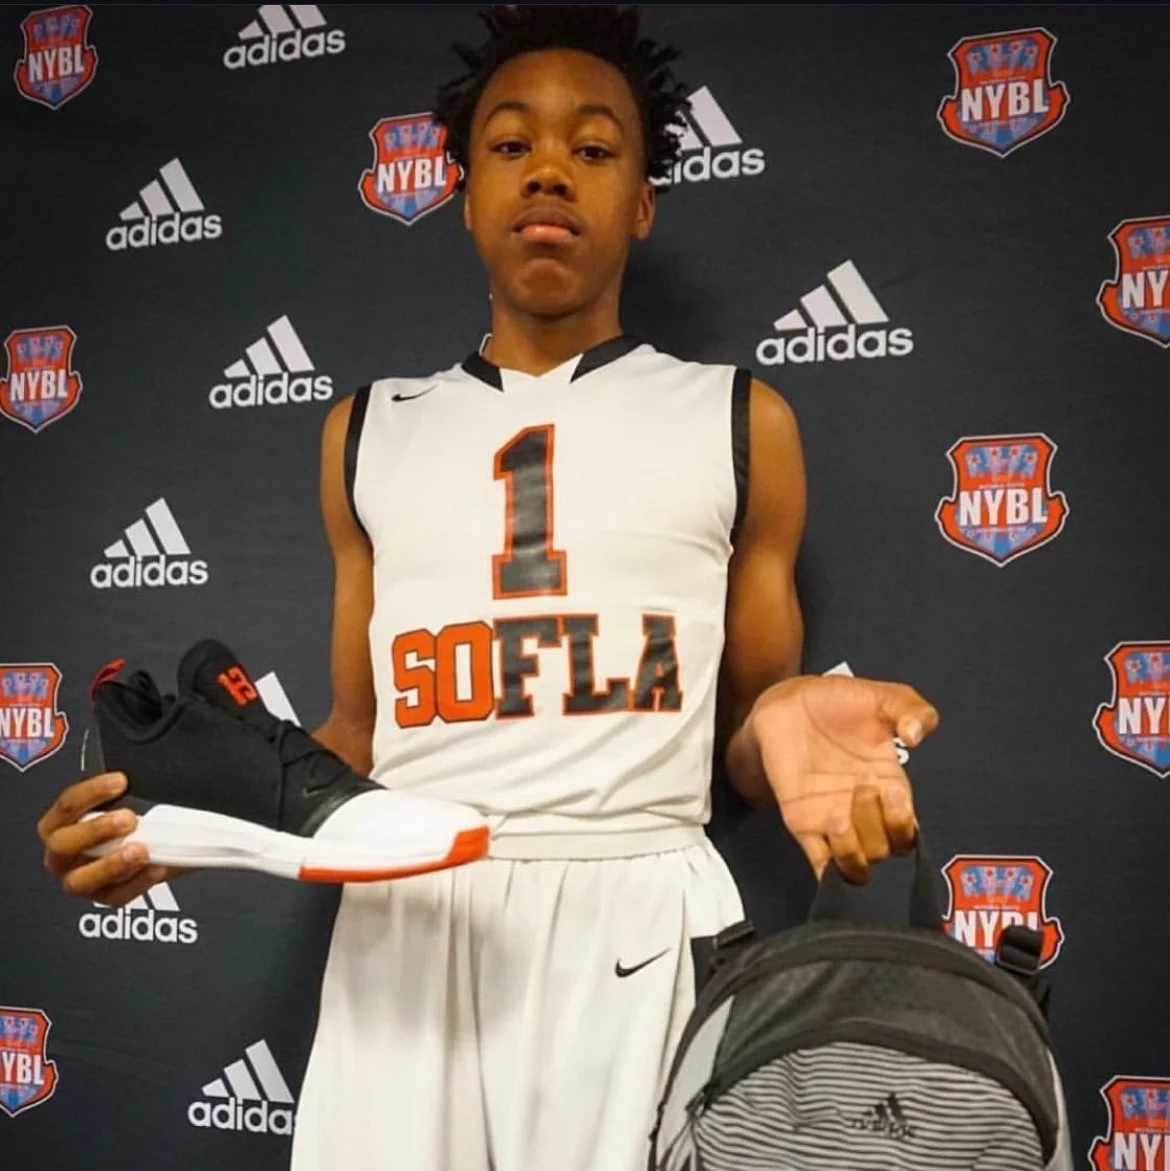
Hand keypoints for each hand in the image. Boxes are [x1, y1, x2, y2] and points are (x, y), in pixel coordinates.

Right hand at [36, 772, 182, 906]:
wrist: (159, 844)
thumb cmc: (136, 818)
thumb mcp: (127, 799)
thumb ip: (125, 792)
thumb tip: (139, 781)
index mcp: (61, 823)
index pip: (67, 805)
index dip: (92, 792)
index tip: (120, 781)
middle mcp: (63, 853)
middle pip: (62, 844)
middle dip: (96, 830)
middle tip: (129, 819)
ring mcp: (80, 878)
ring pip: (81, 880)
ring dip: (111, 864)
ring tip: (141, 850)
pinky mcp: (103, 896)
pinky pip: (114, 896)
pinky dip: (136, 883)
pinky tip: (156, 868)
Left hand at [750, 675, 938, 882]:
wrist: (786, 703)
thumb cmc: (836, 702)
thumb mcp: (882, 697)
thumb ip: (911, 709)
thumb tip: (916, 736)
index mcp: (890, 787)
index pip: (909, 831)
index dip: (903, 820)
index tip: (890, 787)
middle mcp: (865, 811)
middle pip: (885, 850)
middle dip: (878, 825)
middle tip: (861, 785)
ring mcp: (833, 821)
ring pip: (857, 867)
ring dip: (853, 850)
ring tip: (837, 814)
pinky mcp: (803, 825)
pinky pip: (821, 866)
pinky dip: (828, 867)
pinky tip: (826, 831)